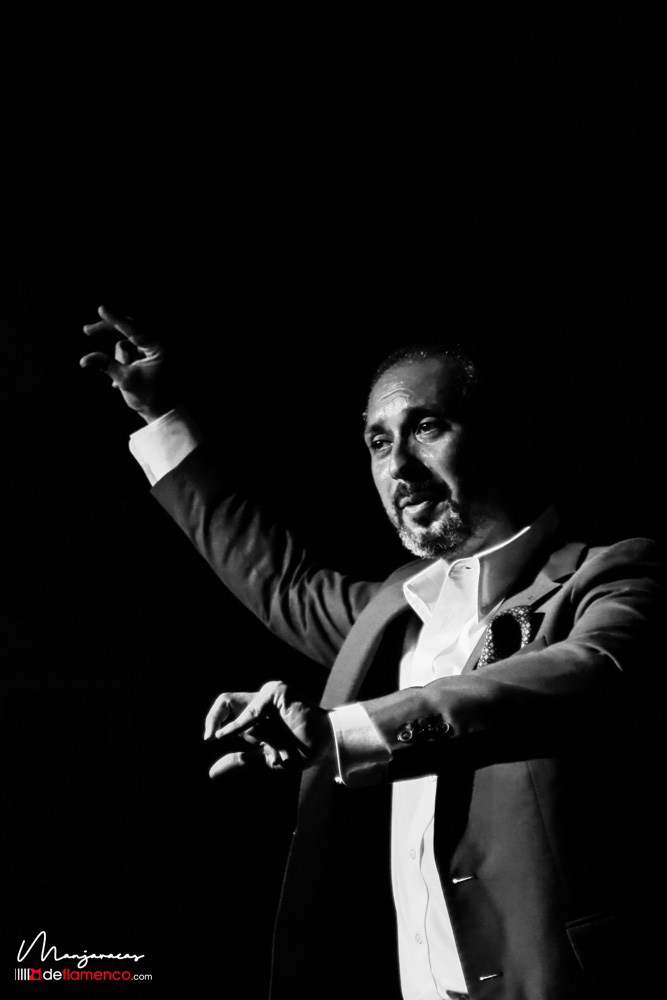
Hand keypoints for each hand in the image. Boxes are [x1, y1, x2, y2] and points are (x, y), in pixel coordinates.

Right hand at [80, 305, 173, 421]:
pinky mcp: (151, 355)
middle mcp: (161, 343)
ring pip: (127, 343)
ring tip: (119, 380)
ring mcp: (156, 348)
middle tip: (87, 331)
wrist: (163, 413)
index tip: (102, 308)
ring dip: (119, 358)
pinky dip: (123, 362)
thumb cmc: (149, 398)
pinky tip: (118, 384)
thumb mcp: (125, 380)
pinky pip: (131, 351)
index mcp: (159, 347)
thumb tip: (84, 360)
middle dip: (109, 332)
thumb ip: (106, 365)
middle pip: (129, 329)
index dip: (115, 319)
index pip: (134, 328)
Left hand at [204, 681, 333, 777]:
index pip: (226, 708)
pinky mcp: (277, 690)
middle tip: (210, 737)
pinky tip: (255, 735)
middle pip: (225, 701)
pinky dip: (248, 724)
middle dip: (213, 717)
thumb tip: (211, 773)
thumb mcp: (264, 760)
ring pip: (242, 709)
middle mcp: (258, 703)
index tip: (209, 739)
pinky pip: (254, 709)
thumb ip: (240, 762)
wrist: (323, 747)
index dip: (213, 720)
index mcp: (253, 717)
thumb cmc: (298, 751)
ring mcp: (268, 694)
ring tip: (278, 748)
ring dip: (255, 734)